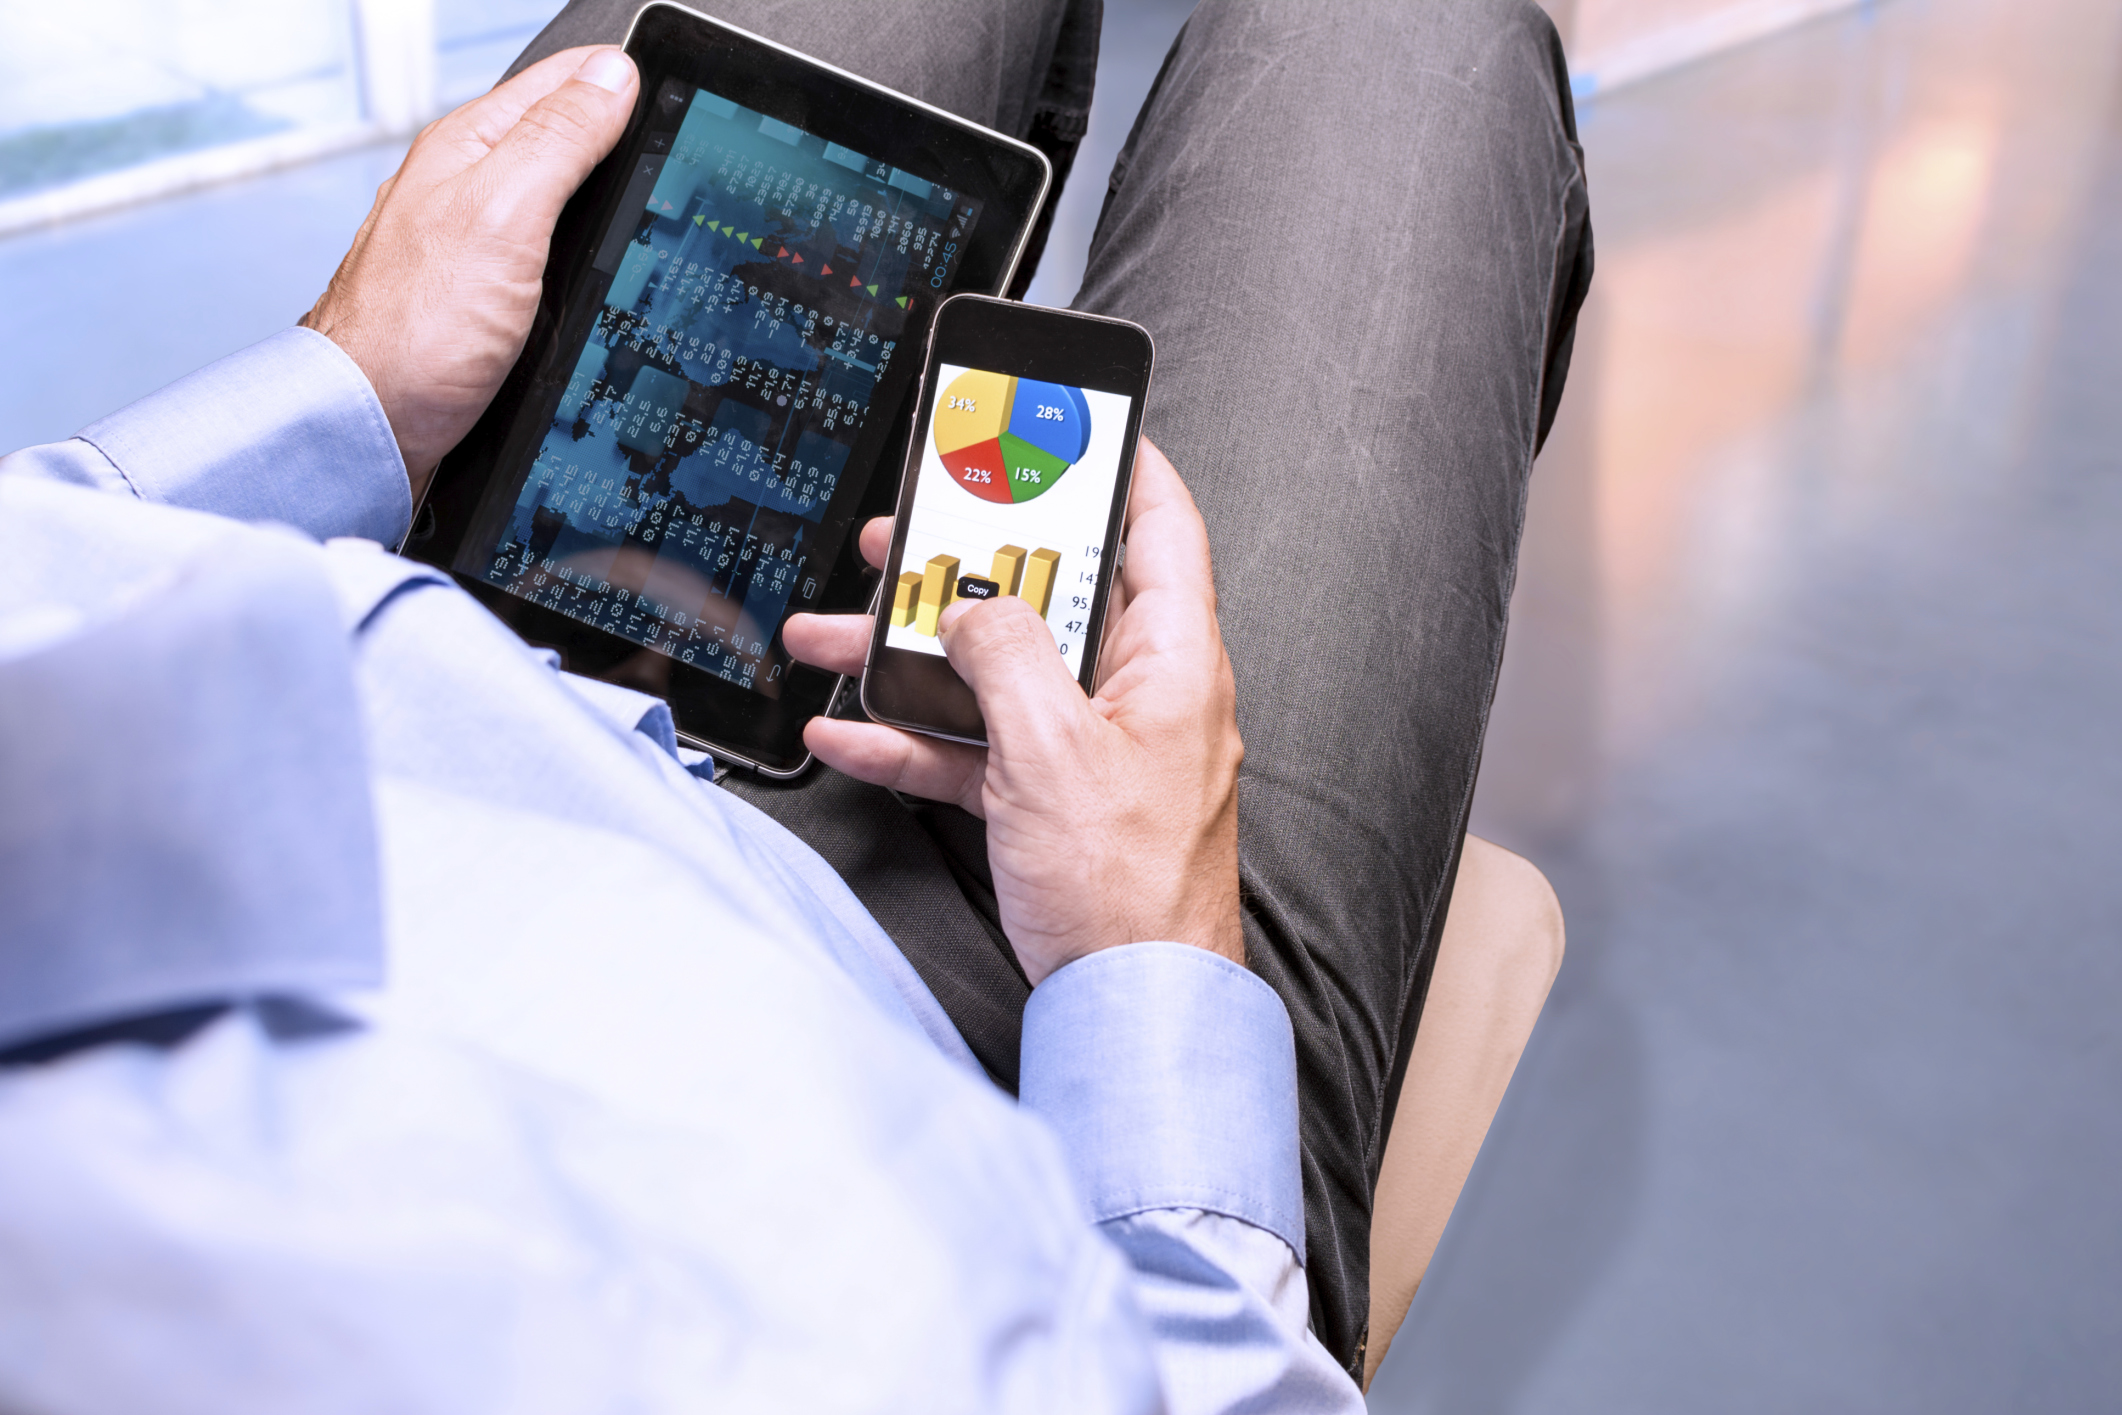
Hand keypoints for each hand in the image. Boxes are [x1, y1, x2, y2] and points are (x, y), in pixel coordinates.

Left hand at [301, 47, 638, 501]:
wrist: (371, 429)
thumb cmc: (413, 331)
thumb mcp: (504, 212)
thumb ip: (560, 139)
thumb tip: (614, 76)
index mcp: (471, 146)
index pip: (566, 80)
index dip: (626, 83)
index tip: (682, 99)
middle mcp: (471, 189)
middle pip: (569, 142)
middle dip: (624, 145)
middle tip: (681, 154)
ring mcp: (479, 249)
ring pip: (564, 209)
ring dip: (607, 211)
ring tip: (654, 208)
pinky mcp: (488, 305)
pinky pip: (553, 266)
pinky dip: (586, 267)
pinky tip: (607, 282)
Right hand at [783, 440, 1244, 984]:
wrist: (1128, 1011)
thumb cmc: (1129, 893)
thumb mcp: (1054, 750)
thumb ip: (1007, 657)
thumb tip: (972, 608)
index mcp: (1171, 662)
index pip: (1160, 527)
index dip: (1121, 462)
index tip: (1071, 424)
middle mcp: (1137, 696)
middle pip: (1051, 597)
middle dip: (969, 565)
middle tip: (906, 534)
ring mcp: (1091, 750)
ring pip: (996, 672)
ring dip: (913, 656)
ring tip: (835, 631)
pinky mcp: (1051, 803)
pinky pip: (977, 747)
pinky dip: (914, 737)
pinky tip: (848, 734)